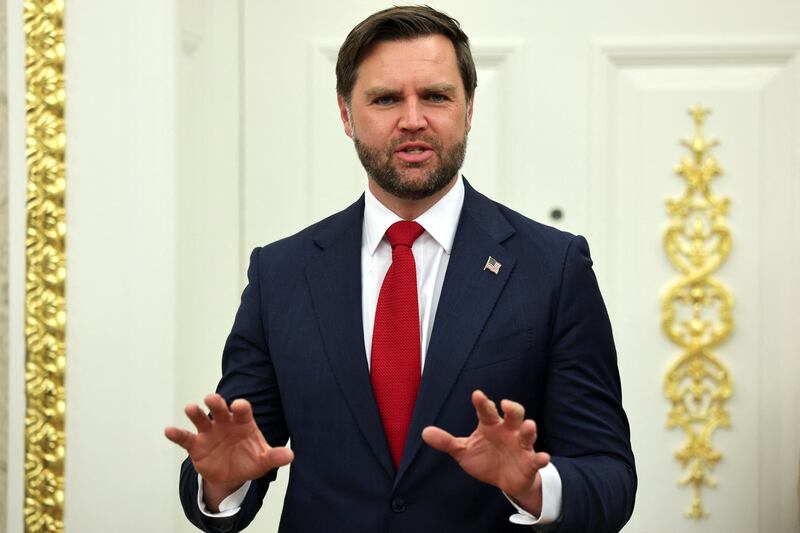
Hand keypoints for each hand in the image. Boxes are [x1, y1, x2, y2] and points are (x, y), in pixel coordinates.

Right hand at [164, 393, 293, 510]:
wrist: (232, 474)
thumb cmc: (250, 460)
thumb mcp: (264, 460)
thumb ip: (275, 456)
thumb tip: (290, 456)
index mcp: (243, 423)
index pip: (242, 410)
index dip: (241, 407)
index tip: (238, 405)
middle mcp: (225, 423)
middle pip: (220, 409)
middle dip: (216, 403)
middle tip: (211, 398)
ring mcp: (209, 432)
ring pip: (201, 419)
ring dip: (195, 413)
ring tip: (190, 408)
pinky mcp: (196, 445)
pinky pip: (185, 438)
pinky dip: (177, 434)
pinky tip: (168, 430)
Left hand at [421, 390, 549, 515]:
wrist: (506, 481)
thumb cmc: (486, 459)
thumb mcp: (463, 451)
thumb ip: (446, 442)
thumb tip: (423, 432)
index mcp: (491, 426)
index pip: (486, 411)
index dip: (482, 403)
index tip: (477, 394)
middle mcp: (508, 432)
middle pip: (513, 414)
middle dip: (512, 408)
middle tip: (506, 403)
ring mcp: (521, 446)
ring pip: (527, 433)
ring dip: (529, 429)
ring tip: (528, 425)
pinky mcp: (530, 462)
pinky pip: (537, 459)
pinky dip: (541, 458)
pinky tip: (544, 457)